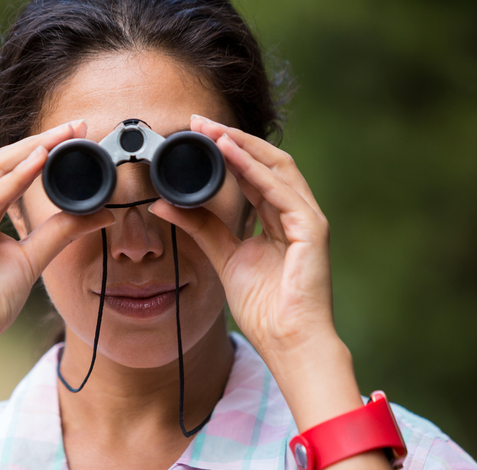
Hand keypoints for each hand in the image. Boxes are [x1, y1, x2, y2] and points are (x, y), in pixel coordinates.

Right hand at [0, 120, 114, 357]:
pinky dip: (14, 180)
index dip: (45, 151)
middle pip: (4, 163)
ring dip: (30, 151)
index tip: (78, 136)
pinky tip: (38, 163)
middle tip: (76, 126)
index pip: (14, 171)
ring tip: (61, 137)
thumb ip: (61, 232)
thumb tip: (101, 214)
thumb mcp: (33, 259)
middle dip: (41, 141)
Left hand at [150, 115, 337, 370]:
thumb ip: (200, 228)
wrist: (288, 340)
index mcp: (279, 219)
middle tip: (198, 122)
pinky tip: (231, 154)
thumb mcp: (223, 257)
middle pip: (266, 162)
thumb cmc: (265, 308)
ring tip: (211, 130)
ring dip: (241, 146)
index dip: (226, 151)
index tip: (195, 134)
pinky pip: (281, 191)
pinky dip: (254, 170)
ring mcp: (308, 219)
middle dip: (232, 139)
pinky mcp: (312, 229)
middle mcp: (297, 213)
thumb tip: (164, 205)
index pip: (254, 173)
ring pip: (276, 168)